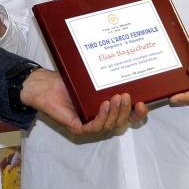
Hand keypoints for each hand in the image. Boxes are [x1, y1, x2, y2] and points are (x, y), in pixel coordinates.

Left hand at [19, 69, 146, 134]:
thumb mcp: (93, 78)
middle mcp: (100, 119)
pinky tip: (104, 106)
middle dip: (127, 111)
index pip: (128, 117)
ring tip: (117, 97)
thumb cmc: (68, 80)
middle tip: (128, 96)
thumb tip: (128, 60)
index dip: (138, 114)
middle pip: (121, 123)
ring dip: (116, 113)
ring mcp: (89, 125)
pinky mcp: (77, 127)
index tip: (144, 103)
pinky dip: (101, 117)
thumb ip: (108, 77)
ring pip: (109, 126)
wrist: (44, 84)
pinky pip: (93, 128)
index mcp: (107, 109)